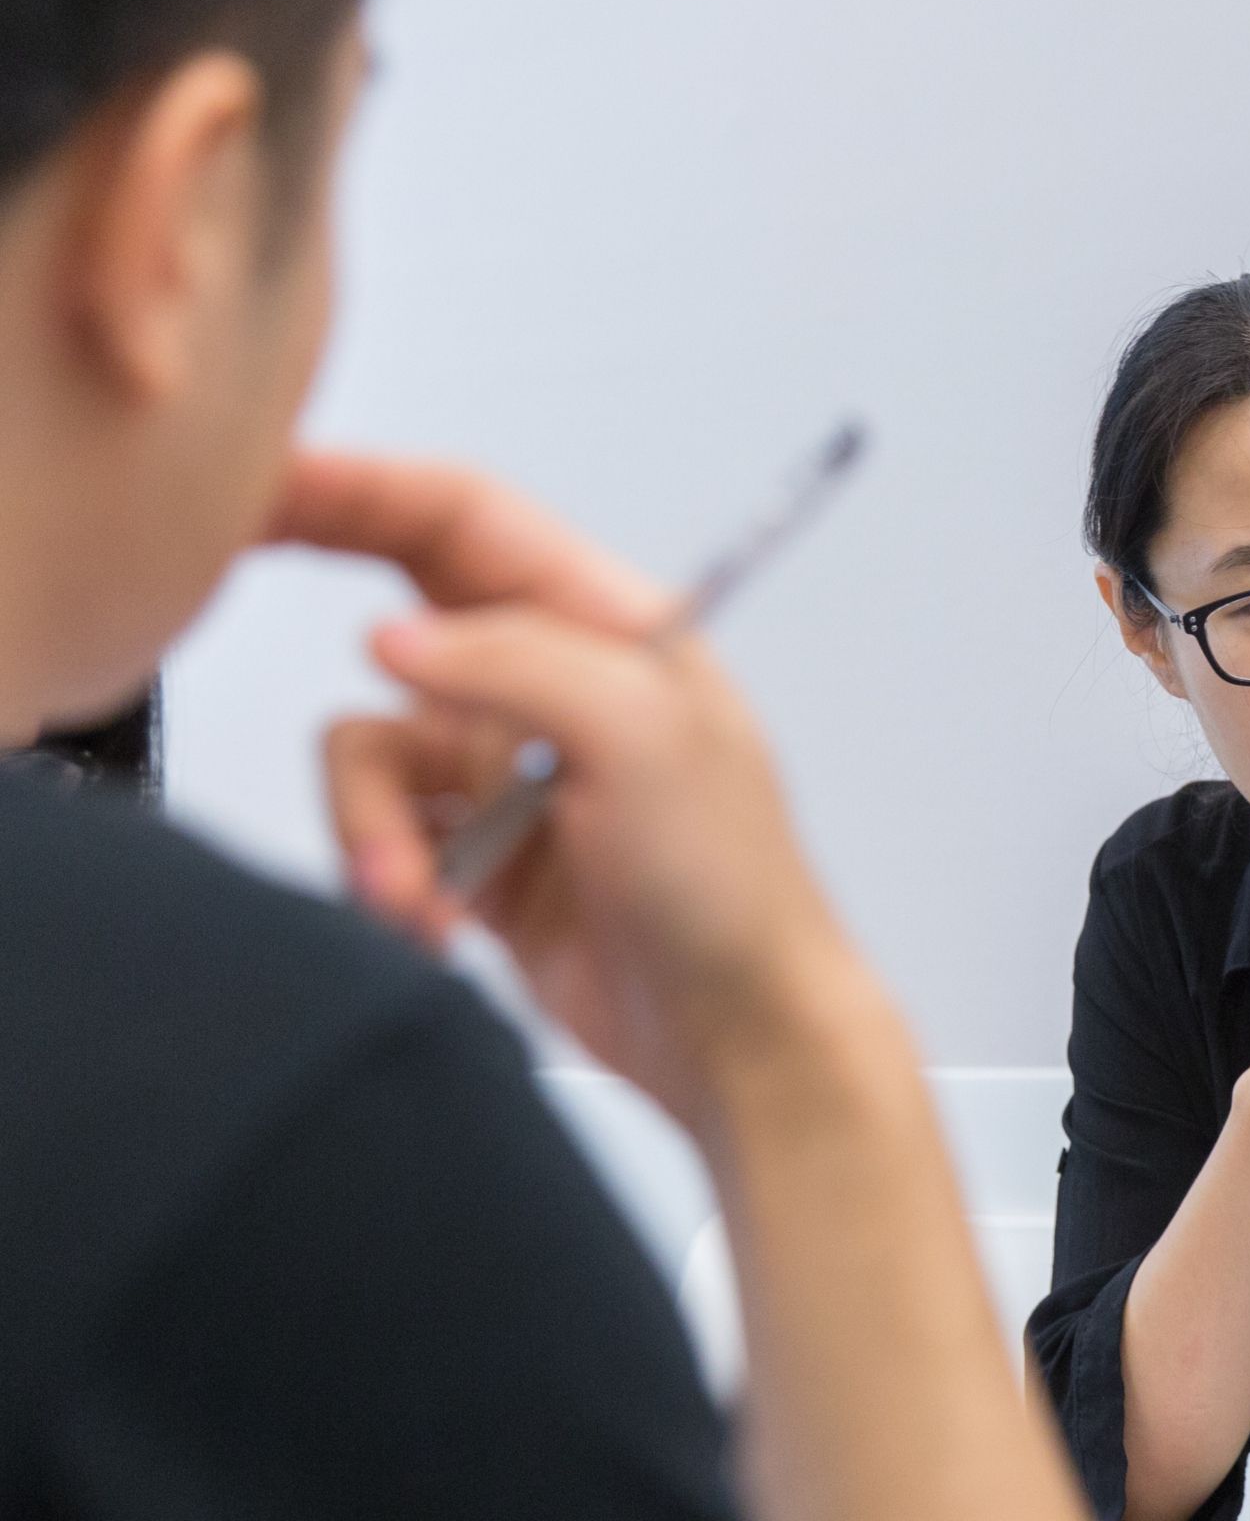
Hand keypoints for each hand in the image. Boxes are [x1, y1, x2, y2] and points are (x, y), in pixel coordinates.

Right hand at [289, 451, 863, 1126]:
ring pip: (367, 752)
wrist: (739, 1036)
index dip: (359, 486)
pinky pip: (380, 837)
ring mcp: (509, 777)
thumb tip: (394, 638)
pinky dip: (385, 877)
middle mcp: (553, 688)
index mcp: (609, 628)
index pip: (465, 517)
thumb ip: (514, 662)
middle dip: (341, 649)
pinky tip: (435, 924)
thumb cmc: (733, 885)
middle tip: (239, 621)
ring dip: (370, 823)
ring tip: (417, 893)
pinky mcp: (478, 860)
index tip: (261, 484)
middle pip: (400, 620)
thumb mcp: (644, 736)